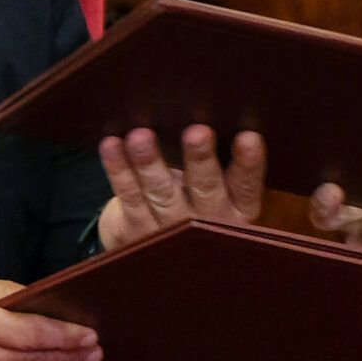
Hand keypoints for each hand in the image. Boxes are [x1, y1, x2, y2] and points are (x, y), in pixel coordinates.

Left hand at [97, 125, 265, 249]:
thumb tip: (207, 108)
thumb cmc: (193, 199)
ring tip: (141, 137)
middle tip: (197, 133)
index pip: (246, 186)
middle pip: (206, 190)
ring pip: (161, 194)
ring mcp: (170, 232)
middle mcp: (208, 222)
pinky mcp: (136, 233)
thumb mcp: (216, 188)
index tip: (249, 137)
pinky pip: (129, 197)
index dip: (249, 164)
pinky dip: (119, 170)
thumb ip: (217, 161)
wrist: (156, 252)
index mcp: (236, 209)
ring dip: (150, 164)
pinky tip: (112, 145)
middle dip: (201, 161)